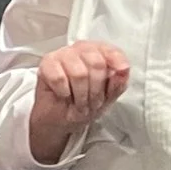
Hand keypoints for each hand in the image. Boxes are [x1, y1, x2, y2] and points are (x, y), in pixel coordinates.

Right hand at [27, 38, 130, 165]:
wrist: (61, 119)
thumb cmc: (84, 104)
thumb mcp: (108, 98)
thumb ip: (118, 84)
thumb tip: (123, 70)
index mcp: (99, 53)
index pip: (112, 51)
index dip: (117, 64)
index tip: (118, 76)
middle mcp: (81, 49)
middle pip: (96, 64)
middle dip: (96, 91)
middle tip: (92, 104)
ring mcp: (63, 54)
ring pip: (79, 73)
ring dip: (80, 96)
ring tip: (79, 104)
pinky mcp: (47, 63)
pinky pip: (59, 78)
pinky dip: (64, 92)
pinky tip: (64, 95)